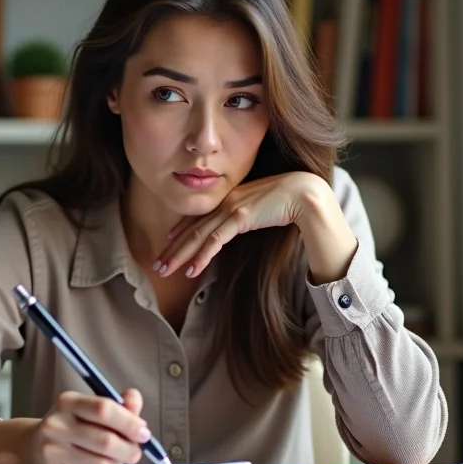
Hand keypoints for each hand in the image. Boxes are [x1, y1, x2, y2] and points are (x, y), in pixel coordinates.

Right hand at [26, 388, 149, 463]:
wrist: (32, 448)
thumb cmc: (72, 426)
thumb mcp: (90, 409)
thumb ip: (117, 405)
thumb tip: (134, 399)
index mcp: (67, 402)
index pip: (103, 409)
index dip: (129, 422)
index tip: (144, 432)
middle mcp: (56, 424)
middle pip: (105, 441)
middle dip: (129, 449)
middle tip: (135, 451)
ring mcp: (51, 451)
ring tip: (115, 459)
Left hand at [153, 172, 329, 278]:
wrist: (305, 193)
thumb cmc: (288, 201)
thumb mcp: (261, 209)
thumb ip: (247, 216)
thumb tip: (242, 225)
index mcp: (230, 197)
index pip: (199, 218)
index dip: (181, 230)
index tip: (168, 242)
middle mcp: (226, 201)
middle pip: (192, 229)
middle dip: (173, 249)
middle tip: (157, 264)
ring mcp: (231, 208)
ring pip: (198, 236)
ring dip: (180, 255)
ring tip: (164, 270)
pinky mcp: (240, 217)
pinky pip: (215, 240)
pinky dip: (202, 256)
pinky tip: (191, 270)